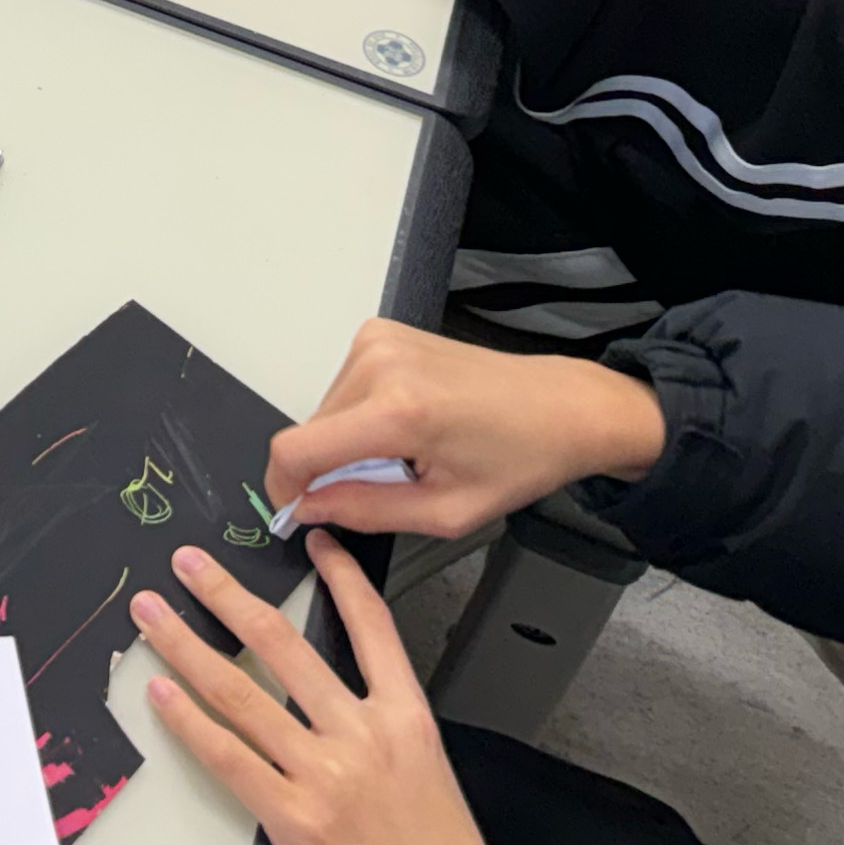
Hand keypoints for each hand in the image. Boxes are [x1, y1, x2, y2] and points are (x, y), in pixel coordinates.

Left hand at [140, 538, 537, 844]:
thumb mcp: (434, 786)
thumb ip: (388, 742)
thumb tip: (341, 717)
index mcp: (410, 724)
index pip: (373, 628)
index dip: (341, 577)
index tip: (315, 540)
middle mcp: (363, 737)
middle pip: (285, 644)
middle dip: (227, 595)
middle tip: (189, 564)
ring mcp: (323, 776)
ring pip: (241, 691)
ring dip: (186, 646)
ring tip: (152, 615)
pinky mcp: (291, 819)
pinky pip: (226, 756)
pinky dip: (188, 722)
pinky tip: (162, 695)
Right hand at [268, 318, 668, 539]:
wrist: (559, 406)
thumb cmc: (520, 455)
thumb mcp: (447, 511)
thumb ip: (366, 511)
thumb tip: (310, 508)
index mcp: (398, 411)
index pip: (296, 448)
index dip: (283, 487)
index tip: (296, 509)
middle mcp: (380, 363)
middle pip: (309, 432)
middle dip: (330, 468)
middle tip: (386, 485)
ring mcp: (378, 341)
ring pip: (323, 411)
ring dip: (348, 442)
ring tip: (406, 453)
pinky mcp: (380, 333)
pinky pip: (343, 388)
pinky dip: (361, 416)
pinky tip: (406, 425)